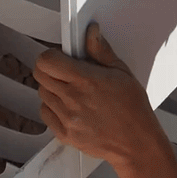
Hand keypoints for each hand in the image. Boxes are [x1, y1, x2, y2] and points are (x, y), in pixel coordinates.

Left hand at [34, 25, 166, 167]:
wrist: (137, 144)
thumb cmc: (133, 110)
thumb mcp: (122, 73)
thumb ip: (101, 51)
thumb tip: (91, 33)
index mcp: (86, 80)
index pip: (47, 60)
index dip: (51, 55)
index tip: (61, 57)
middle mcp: (73, 99)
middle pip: (40, 75)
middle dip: (50, 69)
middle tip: (66, 73)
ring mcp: (67, 118)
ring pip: (42, 94)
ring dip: (52, 89)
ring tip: (72, 92)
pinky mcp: (64, 134)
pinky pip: (45, 114)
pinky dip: (53, 109)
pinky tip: (71, 108)